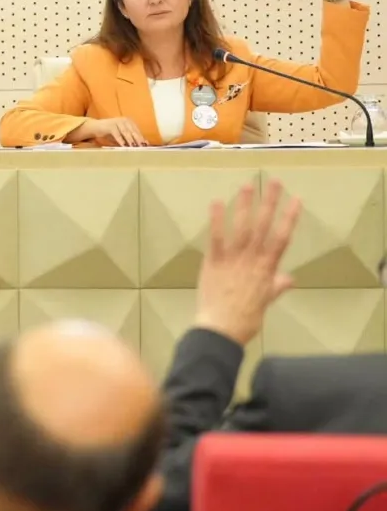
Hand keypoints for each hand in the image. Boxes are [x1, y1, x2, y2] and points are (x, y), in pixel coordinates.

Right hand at [70, 117, 148, 146]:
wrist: (96, 127)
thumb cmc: (111, 132)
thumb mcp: (122, 135)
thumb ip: (131, 138)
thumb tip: (143, 144)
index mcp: (129, 121)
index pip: (137, 131)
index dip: (142, 138)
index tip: (146, 146)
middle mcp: (124, 120)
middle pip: (133, 131)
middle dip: (138, 140)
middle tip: (142, 147)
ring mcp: (117, 122)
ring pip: (126, 132)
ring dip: (130, 140)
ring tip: (134, 147)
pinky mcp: (110, 125)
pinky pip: (117, 134)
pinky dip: (120, 140)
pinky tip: (123, 146)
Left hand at [194, 181, 298, 345]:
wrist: (222, 328)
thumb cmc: (246, 318)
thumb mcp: (266, 301)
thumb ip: (276, 287)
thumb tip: (290, 279)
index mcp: (267, 268)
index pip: (282, 238)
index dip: (290, 218)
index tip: (297, 199)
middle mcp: (253, 259)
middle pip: (264, 226)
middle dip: (270, 202)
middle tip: (274, 182)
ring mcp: (233, 259)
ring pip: (242, 227)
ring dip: (245, 205)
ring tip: (247, 185)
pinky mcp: (213, 261)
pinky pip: (216, 237)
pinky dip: (217, 220)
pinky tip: (217, 202)